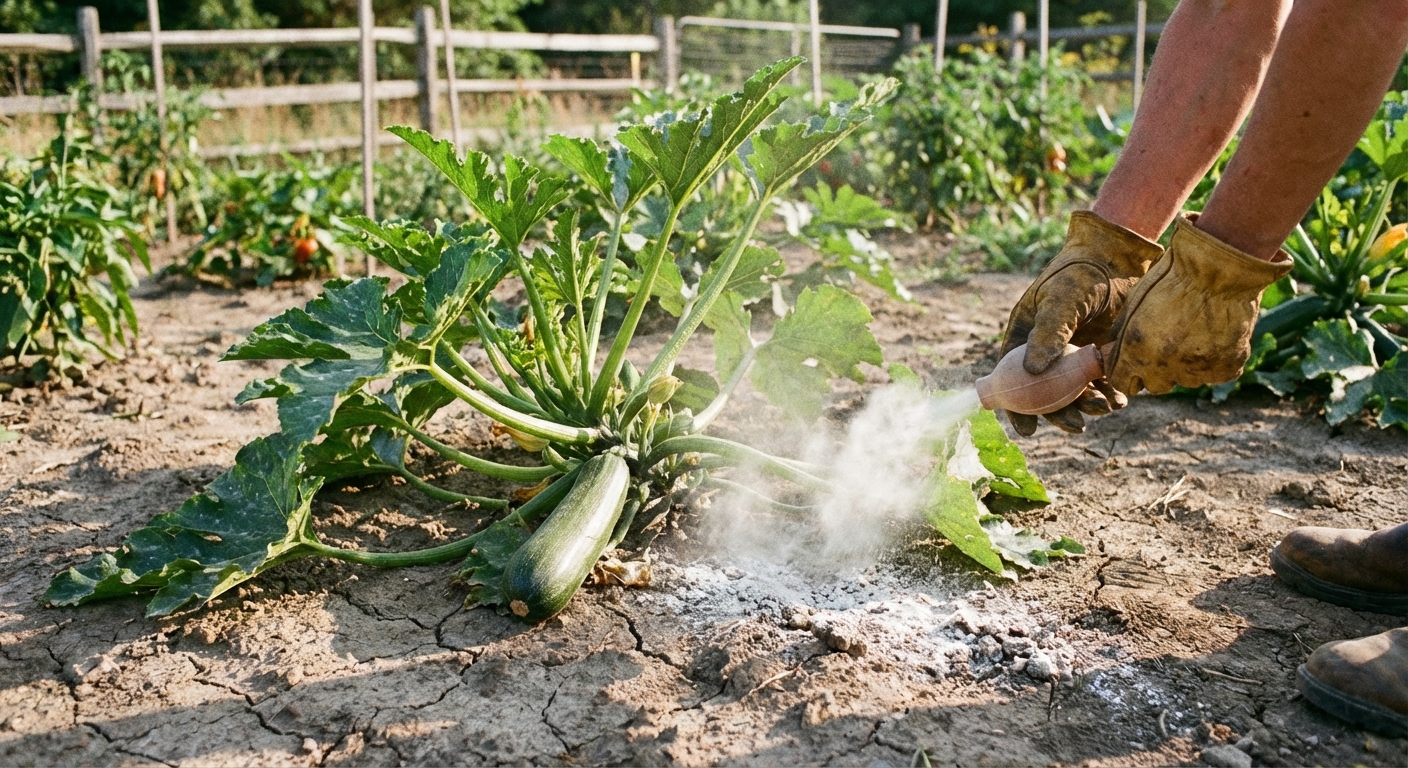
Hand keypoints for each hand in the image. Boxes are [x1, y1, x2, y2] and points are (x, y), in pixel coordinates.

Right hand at [999, 211, 1162, 434]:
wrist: (1118, 257)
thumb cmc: (1079, 271)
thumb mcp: (1060, 299)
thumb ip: (1048, 331)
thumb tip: (1034, 371)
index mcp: (1025, 336)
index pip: (1012, 378)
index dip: (1016, 406)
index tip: (1027, 431)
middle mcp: (1047, 350)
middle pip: (1046, 391)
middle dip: (1059, 413)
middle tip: (1076, 426)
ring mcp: (1074, 354)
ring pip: (1076, 390)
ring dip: (1087, 405)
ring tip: (1103, 408)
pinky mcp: (1101, 354)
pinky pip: (1102, 382)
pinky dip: (1109, 393)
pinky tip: (1118, 400)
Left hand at [1107, 215, 1291, 394]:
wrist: (1218, 268)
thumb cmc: (1171, 278)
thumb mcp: (1134, 303)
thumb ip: (1122, 335)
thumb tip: (1113, 352)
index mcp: (1136, 351)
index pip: (1122, 383)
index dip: (1127, 373)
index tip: (1133, 364)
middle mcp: (1164, 367)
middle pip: (1155, 385)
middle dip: (1156, 371)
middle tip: (1167, 344)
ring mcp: (1197, 370)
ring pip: (1186, 380)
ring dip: (1186, 365)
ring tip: (1194, 333)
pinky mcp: (1226, 367)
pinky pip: (1215, 374)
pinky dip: (1214, 361)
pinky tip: (1214, 338)